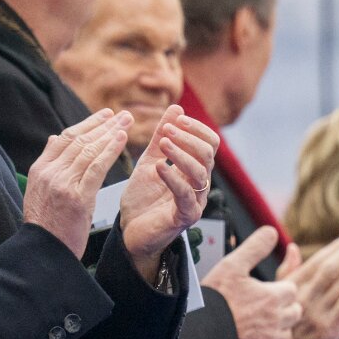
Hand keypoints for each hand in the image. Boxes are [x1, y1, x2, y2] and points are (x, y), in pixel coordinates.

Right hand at [22, 110, 131, 257]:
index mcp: (39, 169)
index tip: (105, 116)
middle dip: (103, 124)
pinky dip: (110, 149)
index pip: (64, 138)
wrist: (45, 253)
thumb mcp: (40, 191)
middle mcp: (49, 172)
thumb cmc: (48, 226)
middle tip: (122, 114)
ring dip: (110, 132)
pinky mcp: (77, 197)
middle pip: (78, 140)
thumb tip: (55, 138)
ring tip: (127, 121)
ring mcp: (62, 184)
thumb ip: (50, 165)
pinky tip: (122, 138)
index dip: (87, 124)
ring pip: (89, 150)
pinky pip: (96, 166)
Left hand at [119, 106, 218, 280]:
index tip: (177, 120)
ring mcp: (195, 202)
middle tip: (167, 131)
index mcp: (194, 170)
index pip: (210, 143)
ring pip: (200, 172)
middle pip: (208, 154)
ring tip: (163, 143)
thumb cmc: (142, 199)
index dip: (196, 128)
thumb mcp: (149, 160)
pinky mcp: (184, 217)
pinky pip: (185, 195)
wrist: (129, 231)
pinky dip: (172, 178)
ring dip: (181, 154)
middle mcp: (199, 185)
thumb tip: (176, 107)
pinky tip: (159, 167)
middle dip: (188, 138)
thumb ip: (162, 137)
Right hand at [201, 228, 298, 338]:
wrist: (199, 334)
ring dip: (276, 328)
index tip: (263, 290)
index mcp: (274, 297)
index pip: (291, 289)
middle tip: (259, 306)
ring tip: (253, 322)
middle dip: (282, 308)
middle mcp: (278, 321)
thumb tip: (272, 231)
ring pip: (286, 333)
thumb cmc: (214, 299)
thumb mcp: (232, 265)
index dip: (277, 289)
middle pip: (294, 311)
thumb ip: (255, 247)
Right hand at [270, 232, 338, 338]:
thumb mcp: (271, 297)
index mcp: (290, 288)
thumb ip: (286, 272)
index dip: (336, 247)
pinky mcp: (329, 329)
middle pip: (332, 268)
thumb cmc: (272, 332)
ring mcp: (318, 313)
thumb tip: (293, 248)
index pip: (316, 261)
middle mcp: (304, 297)